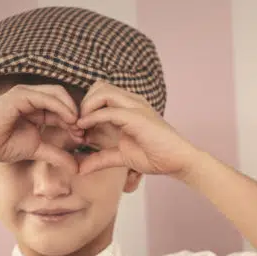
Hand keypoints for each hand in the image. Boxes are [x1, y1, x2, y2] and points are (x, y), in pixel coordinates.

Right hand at [0, 84, 81, 169]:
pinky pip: (46, 97)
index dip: (76, 122)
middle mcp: (31, 98)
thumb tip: (78, 168)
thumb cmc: (3, 146)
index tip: (84, 139)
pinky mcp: (19, 95)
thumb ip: (57, 155)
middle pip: (63, 98)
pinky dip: (61, 107)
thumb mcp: (37, 150)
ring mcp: (25, 94)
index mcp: (36, 109)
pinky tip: (70, 120)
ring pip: (57, 93)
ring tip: (78, 127)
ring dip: (71, 109)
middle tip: (83, 132)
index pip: (62, 108)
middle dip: (77, 114)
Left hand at [75, 81, 198, 176]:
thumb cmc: (156, 157)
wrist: (178, 162)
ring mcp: (135, 106)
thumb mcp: (121, 157)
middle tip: (77, 126)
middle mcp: (131, 102)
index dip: (84, 109)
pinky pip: (108, 110)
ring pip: (101, 91)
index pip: (99, 95)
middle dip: (83, 104)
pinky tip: (85, 129)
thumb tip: (81, 169)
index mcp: (128, 108)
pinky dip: (92, 117)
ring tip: (80, 127)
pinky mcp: (136, 116)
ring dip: (86, 107)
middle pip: (98, 87)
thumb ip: (101, 159)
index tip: (77, 131)